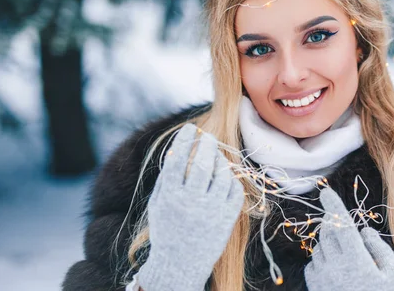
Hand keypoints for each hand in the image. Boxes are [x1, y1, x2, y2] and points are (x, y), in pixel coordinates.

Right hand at [136, 124, 244, 290]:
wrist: (179, 265)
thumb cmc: (167, 230)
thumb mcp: (158, 204)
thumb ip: (166, 178)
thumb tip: (178, 149)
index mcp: (170, 197)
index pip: (178, 159)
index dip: (184, 140)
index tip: (190, 128)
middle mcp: (191, 203)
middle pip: (203, 163)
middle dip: (207, 144)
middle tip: (208, 137)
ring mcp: (211, 211)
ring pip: (222, 174)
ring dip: (220, 160)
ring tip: (216, 156)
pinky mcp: (227, 219)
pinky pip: (235, 190)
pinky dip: (231, 179)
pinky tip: (226, 175)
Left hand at [304, 188, 393, 290]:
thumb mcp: (393, 275)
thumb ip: (380, 248)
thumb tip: (364, 230)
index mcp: (357, 261)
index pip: (341, 226)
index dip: (334, 205)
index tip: (326, 191)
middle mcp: (335, 267)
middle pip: (328, 232)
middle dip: (336, 225)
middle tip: (347, 230)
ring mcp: (322, 278)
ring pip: (320, 247)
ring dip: (330, 243)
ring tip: (348, 258)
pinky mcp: (314, 286)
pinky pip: (313, 263)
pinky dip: (323, 260)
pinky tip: (337, 271)